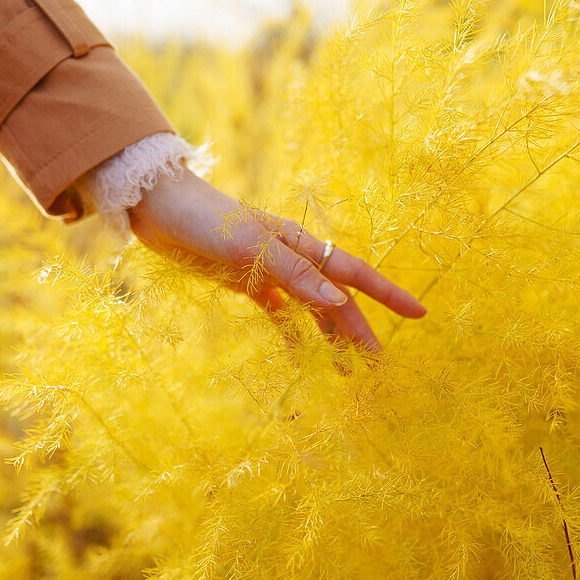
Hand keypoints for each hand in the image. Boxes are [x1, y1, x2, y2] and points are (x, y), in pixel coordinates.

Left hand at [126, 168, 426, 354]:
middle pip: (336, 299)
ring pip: (312, 308)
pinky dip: (293, 333)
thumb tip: (340, 303)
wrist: (160, 209)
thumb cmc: (208, 222)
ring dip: (329, 336)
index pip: (355, 273)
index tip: (419, 314)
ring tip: (345, 370)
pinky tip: (299, 356)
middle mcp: (293, 258)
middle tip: (376, 366)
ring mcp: (271, 271)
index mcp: (302, 245)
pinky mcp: (247, 282)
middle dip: (359, 330)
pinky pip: (280, 313)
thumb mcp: (252, 248)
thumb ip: (296, 276)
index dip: (388, 295)